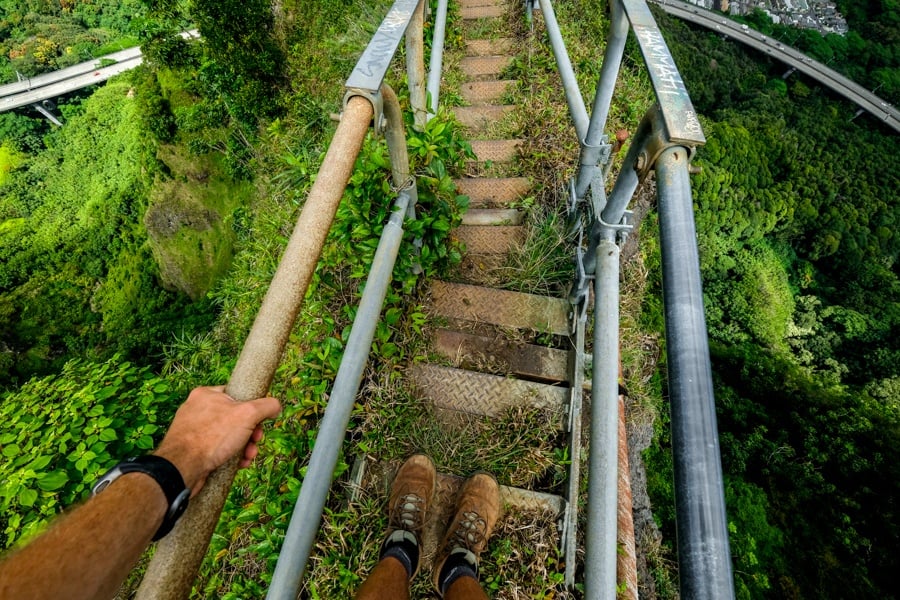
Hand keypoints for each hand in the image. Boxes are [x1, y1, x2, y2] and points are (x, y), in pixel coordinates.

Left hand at [154, 386, 281, 495]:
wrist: (182, 468)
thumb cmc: (210, 437)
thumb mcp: (247, 415)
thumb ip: (266, 406)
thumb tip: (276, 405)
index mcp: (206, 394)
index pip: (236, 395)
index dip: (252, 409)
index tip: (259, 421)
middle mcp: (197, 410)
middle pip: (235, 418)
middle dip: (250, 433)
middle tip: (255, 442)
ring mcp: (193, 431)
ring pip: (228, 436)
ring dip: (243, 447)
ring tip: (247, 457)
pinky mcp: (193, 450)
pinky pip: (218, 450)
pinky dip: (230, 457)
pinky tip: (237, 464)